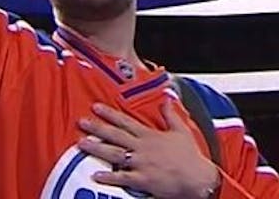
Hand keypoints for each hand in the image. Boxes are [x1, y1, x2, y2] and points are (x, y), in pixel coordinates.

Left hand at [77, 101, 219, 198]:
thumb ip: (170, 114)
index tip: (95, 107)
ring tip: (81, 144)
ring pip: (114, 154)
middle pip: (116, 135)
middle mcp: (143, 147)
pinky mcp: (143, 180)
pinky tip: (95, 174)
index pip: (126, 122)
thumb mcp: (181, 131)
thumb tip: (166, 99)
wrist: (197, 178)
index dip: (110, 114)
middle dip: (97, 128)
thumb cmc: (190, 156)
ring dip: (97, 148)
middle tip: (81, 122)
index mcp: (150, 135)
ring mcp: (141, 164)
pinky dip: (109, 176)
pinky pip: (122, 178)